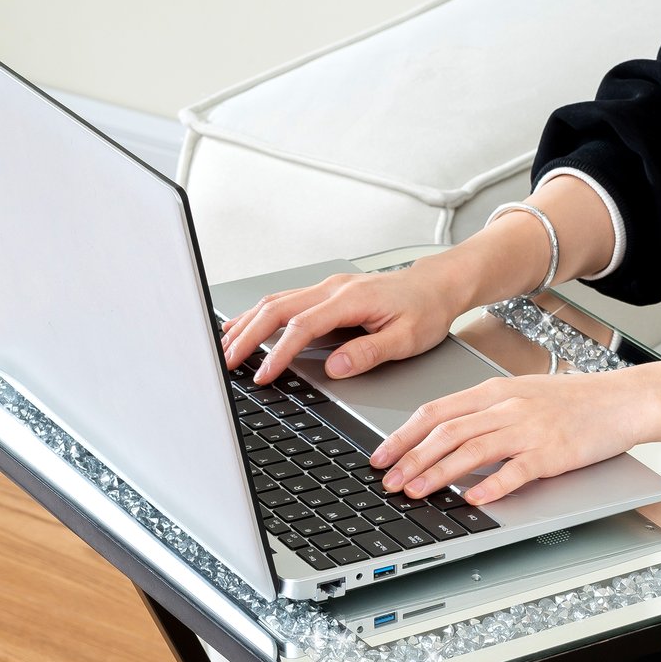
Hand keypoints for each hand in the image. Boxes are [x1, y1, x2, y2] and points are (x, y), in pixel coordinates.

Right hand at [219, 263, 463, 382]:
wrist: (436, 286)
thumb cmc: (425, 311)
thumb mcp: (407, 339)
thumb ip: (369, 352)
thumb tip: (335, 367)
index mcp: (351, 299)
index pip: (302, 326)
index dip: (278, 353)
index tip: (263, 375)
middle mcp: (333, 289)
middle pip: (276, 309)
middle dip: (247, 336)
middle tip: (227, 363)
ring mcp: (327, 288)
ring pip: (275, 302)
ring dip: (247, 324)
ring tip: (224, 348)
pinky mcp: (326, 293)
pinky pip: (285, 301)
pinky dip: (259, 315)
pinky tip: (245, 327)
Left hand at [371, 370, 646, 504]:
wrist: (624, 399)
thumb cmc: (573, 400)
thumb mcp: (521, 394)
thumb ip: (484, 413)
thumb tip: (444, 435)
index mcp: (494, 391)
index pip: (435, 411)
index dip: (403, 435)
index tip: (381, 455)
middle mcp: (506, 406)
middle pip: (445, 432)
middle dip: (410, 458)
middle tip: (388, 481)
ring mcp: (529, 428)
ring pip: (471, 450)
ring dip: (437, 473)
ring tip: (416, 492)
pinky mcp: (552, 452)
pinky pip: (515, 470)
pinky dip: (490, 485)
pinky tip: (472, 498)